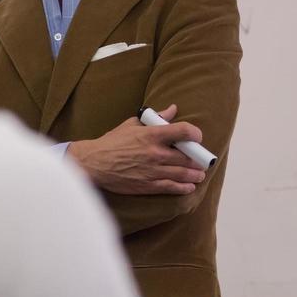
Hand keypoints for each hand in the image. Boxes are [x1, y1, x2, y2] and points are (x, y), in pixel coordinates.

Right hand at [67, 104, 208, 195]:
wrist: (94, 163)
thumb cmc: (112, 142)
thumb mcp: (132, 124)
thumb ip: (155, 118)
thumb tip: (172, 109)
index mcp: (152, 135)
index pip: (183, 131)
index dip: (195, 134)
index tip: (197, 137)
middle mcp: (155, 153)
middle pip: (187, 156)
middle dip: (198, 159)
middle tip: (202, 160)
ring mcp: (152, 171)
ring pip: (182, 173)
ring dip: (195, 174)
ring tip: (200, 174)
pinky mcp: (147, 185)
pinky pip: (171, 187)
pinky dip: (183, 187)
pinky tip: (190, 186)